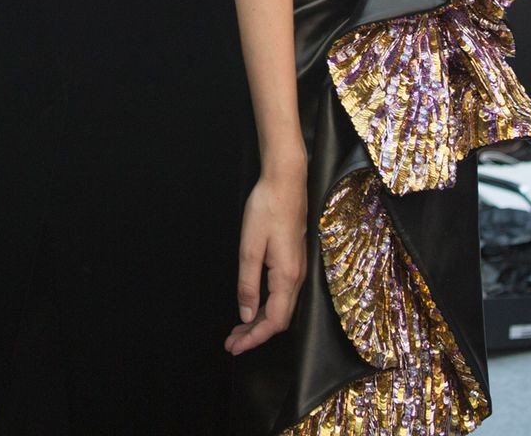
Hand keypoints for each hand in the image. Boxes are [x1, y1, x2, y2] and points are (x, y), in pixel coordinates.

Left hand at [225, 163, 305, 355]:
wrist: (286, 181)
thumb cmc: (267, 209)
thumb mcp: (249, 248)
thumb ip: (248, 284)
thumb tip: (246, 314)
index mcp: (287, 277)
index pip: (273, 322)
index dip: (254, 338)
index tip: (234, 348)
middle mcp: (297, 278)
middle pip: (279, 319)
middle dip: (255, 335)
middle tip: (231, 343)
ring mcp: (299, 270)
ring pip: (281, 308)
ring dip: (260, 322)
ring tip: (238, 331)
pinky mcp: (295, 262)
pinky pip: (283, 295)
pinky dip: (266, 307)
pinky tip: (253, 307)